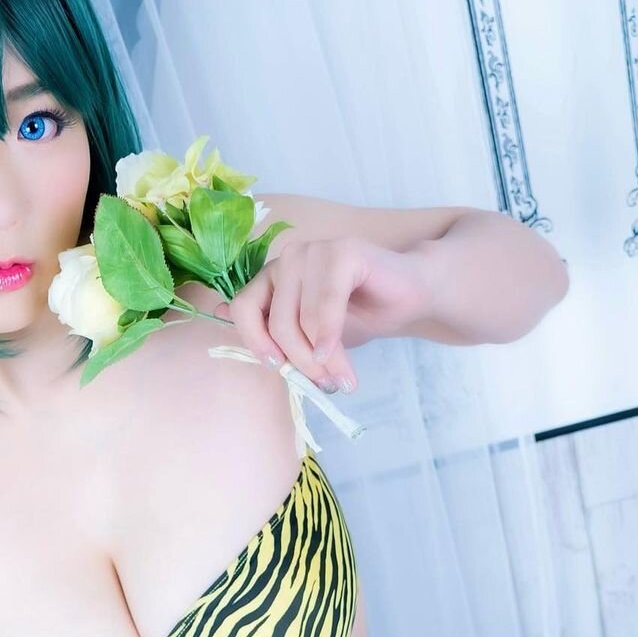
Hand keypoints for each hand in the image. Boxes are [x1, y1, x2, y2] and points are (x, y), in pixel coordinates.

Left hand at [213, 237, 433, 393]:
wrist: (412, 297)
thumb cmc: (359, 316)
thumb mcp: (312, 335)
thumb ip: (276, 332)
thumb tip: (226, 321)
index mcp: (273, 278)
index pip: (243, 309)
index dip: (255, 341)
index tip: (277, 367)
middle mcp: (288, 260)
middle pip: (276, 324)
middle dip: (301, 363)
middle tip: (324, 384)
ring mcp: (314, 252)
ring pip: (301, 321)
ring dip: (322, 359)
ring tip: (342, 379)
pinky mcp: (343, 252)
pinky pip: (325, 307)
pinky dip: (330, 337)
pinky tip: (339, 359)